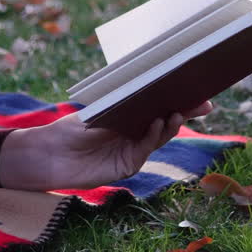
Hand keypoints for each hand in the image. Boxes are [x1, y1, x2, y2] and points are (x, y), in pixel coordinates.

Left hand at [0, 101, 212, 190]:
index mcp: (130, 118)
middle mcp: (135, 134)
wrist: (48, 155)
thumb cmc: (69, 129)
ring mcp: (132, 151)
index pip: (160, 106)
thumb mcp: (99, 111)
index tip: (198, 90)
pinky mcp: (126, 166)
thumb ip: (124, 104)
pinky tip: (158, 124)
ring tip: (177, 112)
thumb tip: (149, 85)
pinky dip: (153, 137)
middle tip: (203, 104)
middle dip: (186, 112)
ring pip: (159, 137)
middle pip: (166, 121)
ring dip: (171, 124)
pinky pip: (144, 150)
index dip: (180, 100)